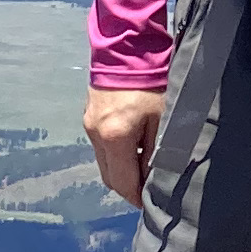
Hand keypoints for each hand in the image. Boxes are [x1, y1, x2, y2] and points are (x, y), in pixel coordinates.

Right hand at [84, 85, 163, 206]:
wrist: (128, 47)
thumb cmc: (152, 83)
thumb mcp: (162, 120)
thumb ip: (155, 152)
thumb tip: (151, 177)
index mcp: (115, 138)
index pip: (122, 182)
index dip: (135, 197)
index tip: (148, 204)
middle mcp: (96, 135)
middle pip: (109, 176)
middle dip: (127, 187)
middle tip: (146, 189)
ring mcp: (89, 125)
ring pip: (103, 161)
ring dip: (120, 169)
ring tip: (142, 166)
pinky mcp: (88, 116)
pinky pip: (100, 145)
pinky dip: (115, 153)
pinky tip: (132, 145)